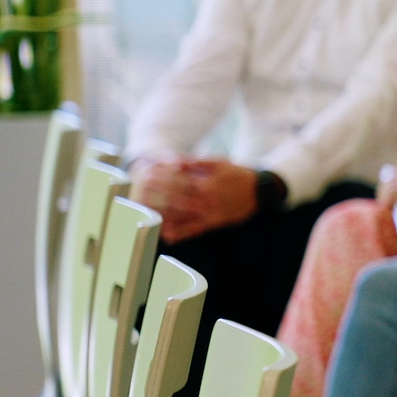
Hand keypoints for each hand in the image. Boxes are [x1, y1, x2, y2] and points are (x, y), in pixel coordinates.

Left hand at [133, 158, 256, 243]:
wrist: (259, 192)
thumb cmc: (235, 174)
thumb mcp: (218, 162)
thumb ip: (194, 162)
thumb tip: (173, 161)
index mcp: (206, 183)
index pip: (177, 180)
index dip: (160, 178)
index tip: (145, 175)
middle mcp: (206, 201)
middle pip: (175, 198)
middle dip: (155, 195)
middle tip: (137, 193)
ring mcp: (209, 214)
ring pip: (181, 216)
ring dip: (162, 215)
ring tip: (143, 213)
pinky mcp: (212, 224)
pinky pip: (193, 231)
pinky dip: (179, 233)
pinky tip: (165, 234)